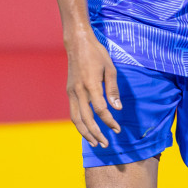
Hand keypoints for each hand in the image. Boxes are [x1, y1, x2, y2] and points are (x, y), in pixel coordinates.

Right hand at [65, 30, 121, 146]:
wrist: (77, 43)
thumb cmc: (96, 54)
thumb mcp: (110, 68)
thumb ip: (113, 89)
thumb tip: (117, 108)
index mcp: (90, 84)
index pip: (100, 110)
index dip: (109, 122)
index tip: (117, 129)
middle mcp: (78, 91)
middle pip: (86, 119)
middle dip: (96, 134)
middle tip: (105, 144)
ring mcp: (72, 92)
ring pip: (75, 118)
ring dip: (85, 133)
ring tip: (94, 143)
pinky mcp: (69, 91)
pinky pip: (73, 112)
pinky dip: (79, 123)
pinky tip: (86, 129)